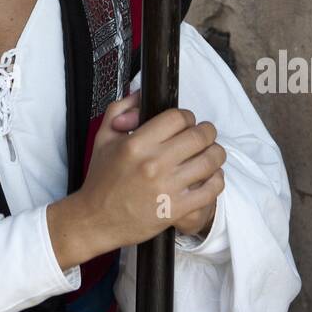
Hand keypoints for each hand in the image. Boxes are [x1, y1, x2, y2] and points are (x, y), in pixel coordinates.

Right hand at [79, 89, 225, 252]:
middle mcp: (153, 164)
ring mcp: (167, 188)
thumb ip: (121, 109)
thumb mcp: (103, 137)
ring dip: (215, 153)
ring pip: (210, 160)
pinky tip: (211, 176)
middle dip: (207, 132)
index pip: (178, 118)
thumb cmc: (101, 179)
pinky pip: (211, 190)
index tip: (186, 123)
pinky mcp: (176, 210)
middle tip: (204, 135)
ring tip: (211, 153)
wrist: (95, 219)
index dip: (186, 117)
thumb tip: (141, 92)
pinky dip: (217, 180)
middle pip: (199, 136)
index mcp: (136, 144)